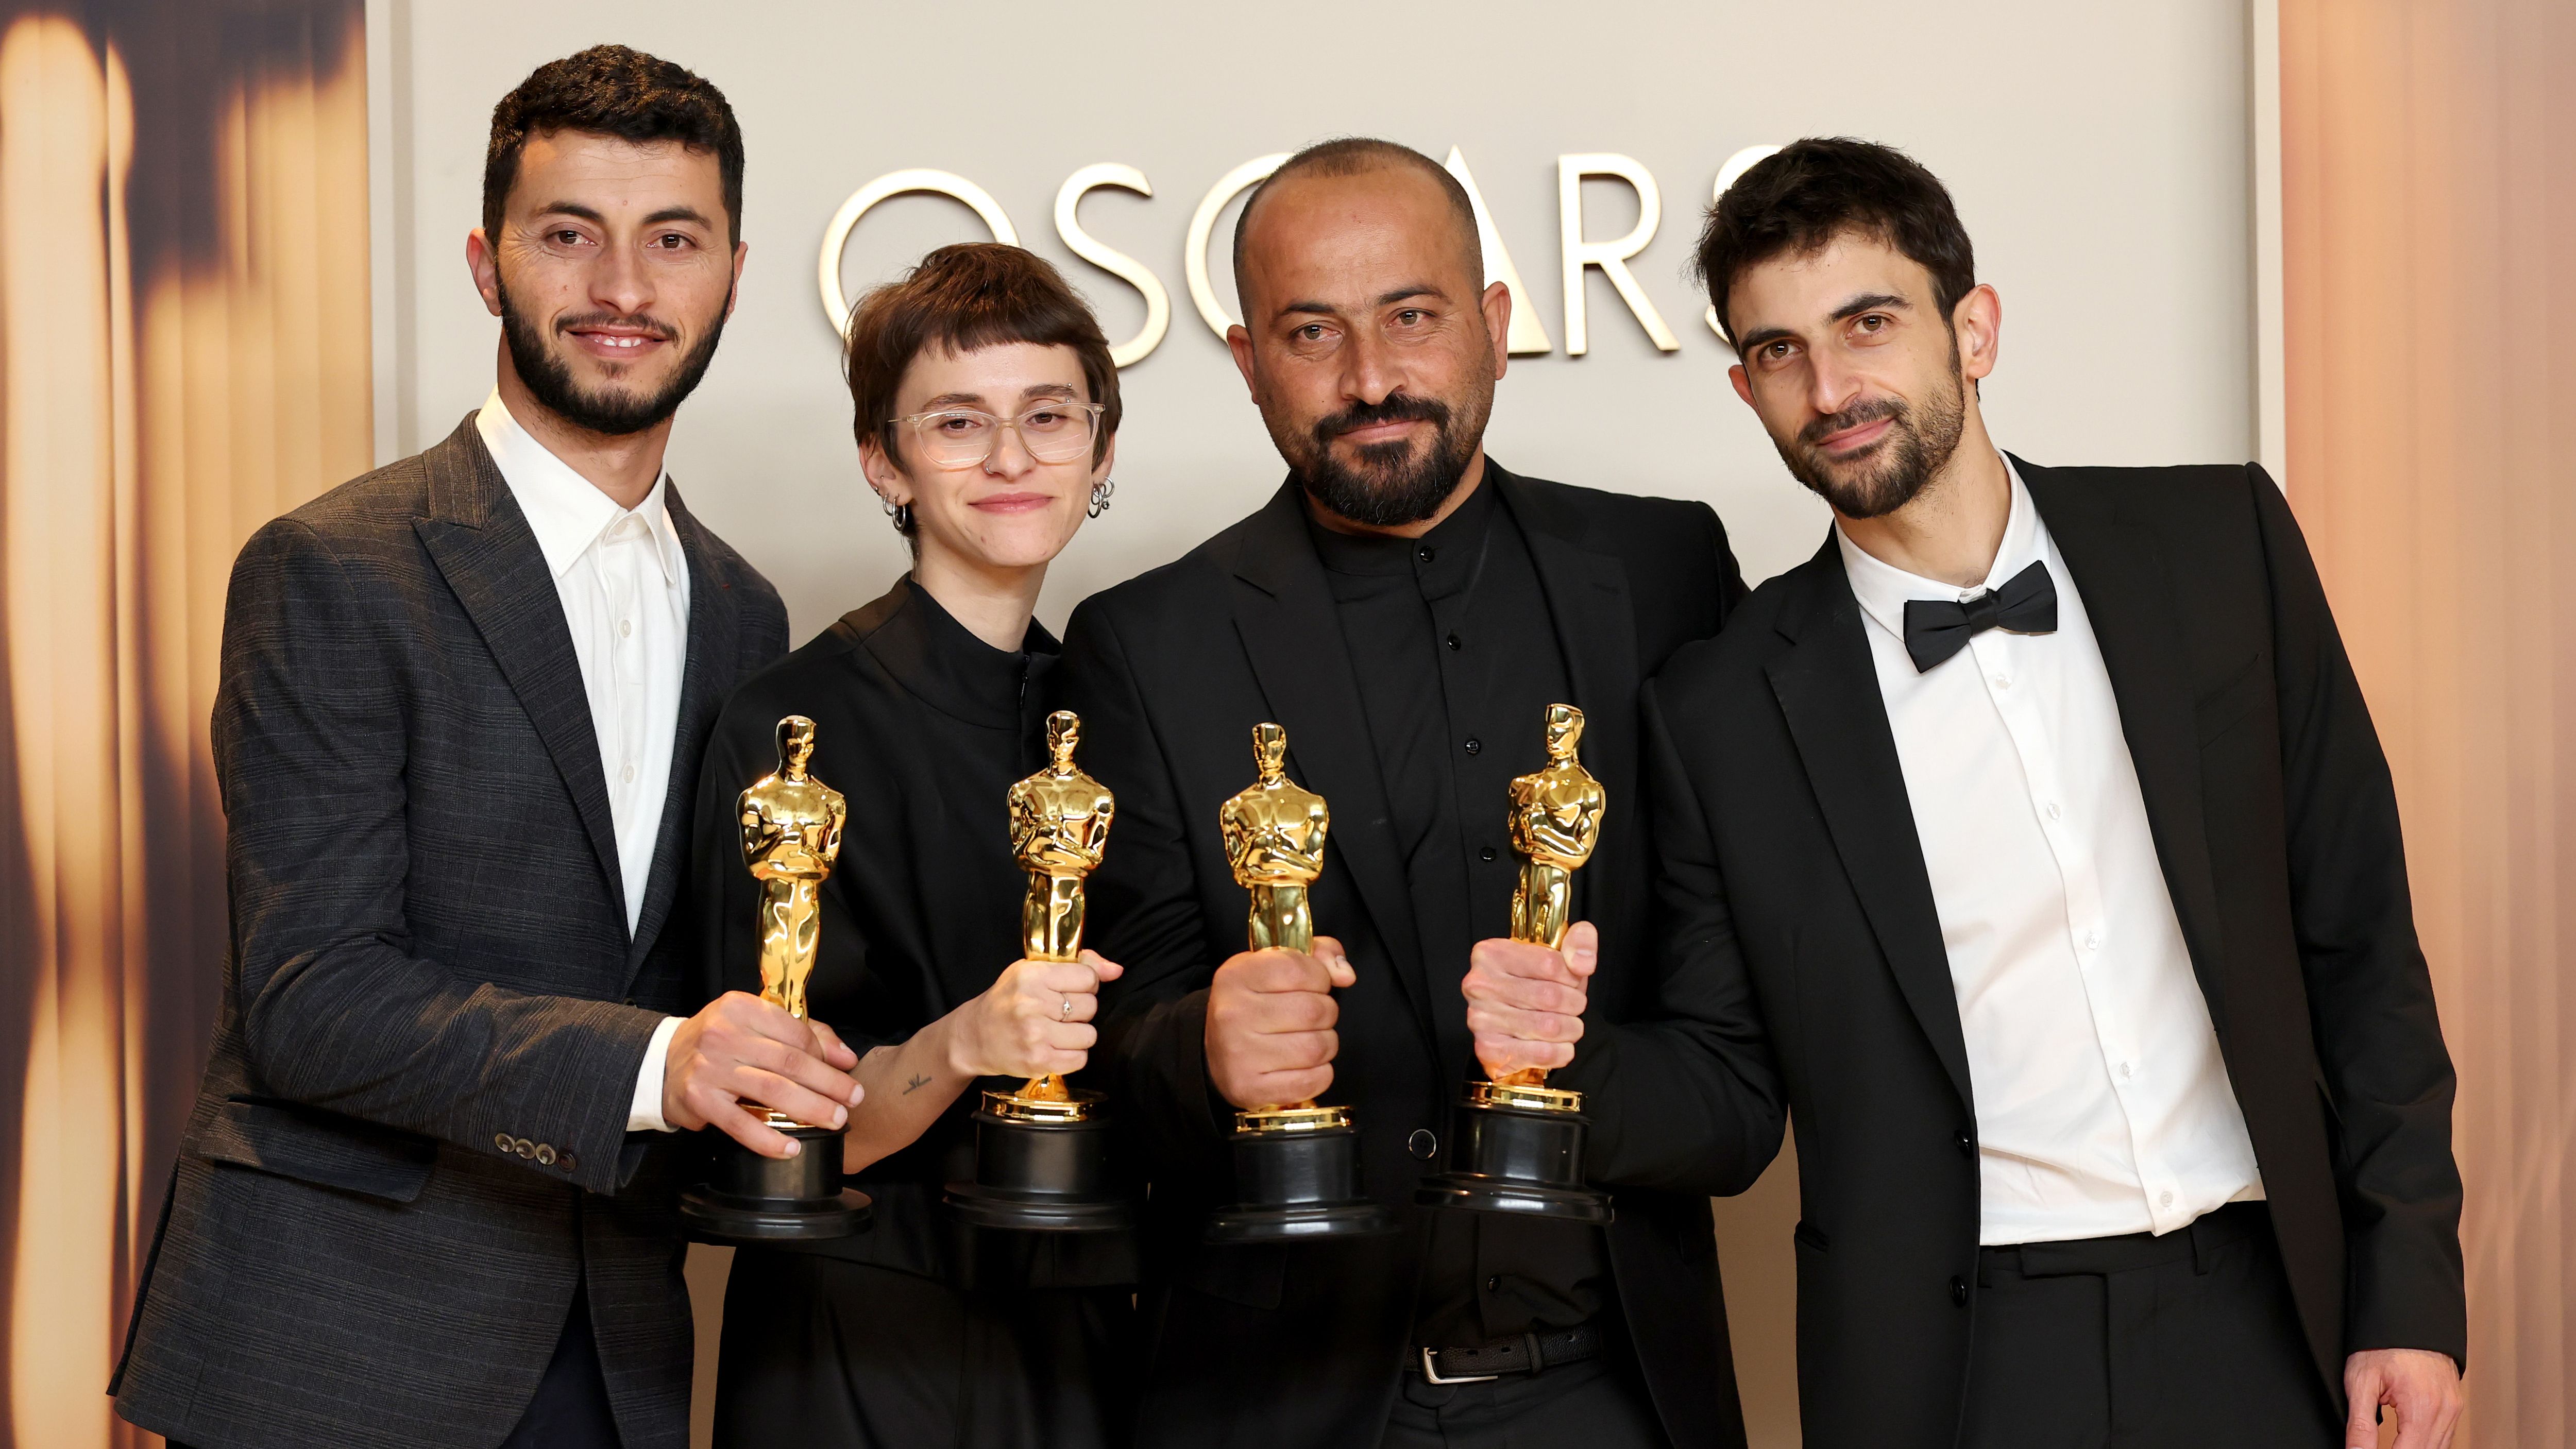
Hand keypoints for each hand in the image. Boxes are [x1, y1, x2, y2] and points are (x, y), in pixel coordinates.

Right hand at [662, 991, 863, 1157]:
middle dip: (828, 1083)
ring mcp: (710, 1067)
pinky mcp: (699, 1099)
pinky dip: (768, 1139)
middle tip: (852, 1099)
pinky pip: (741, 1124)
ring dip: (810, 1109)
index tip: (845, 1071)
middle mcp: (723, 1034)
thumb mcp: (754, 1025)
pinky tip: (791, 1147)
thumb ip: (803, 1034)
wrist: (663, 1063)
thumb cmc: (719, 1043)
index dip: (825, 1054)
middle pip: (790, 1062)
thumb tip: (845, 1057)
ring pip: (772, 1090)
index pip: (795, 1031)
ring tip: (834, 1120)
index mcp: (741, 1008)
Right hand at [948, 950, 1125, 1079]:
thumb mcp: (1034, 971)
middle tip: (1059, 1013)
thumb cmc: (1008, 1001)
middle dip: (1081, 1011)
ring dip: (1078, 1035)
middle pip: (1090, 1007)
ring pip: (1089, 1034)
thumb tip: (1116, 970)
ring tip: (1058, 1031)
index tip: (1070, 990)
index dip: (1085, 985)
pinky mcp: (1039, 1060)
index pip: (1088, 978)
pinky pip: (1080, 1059)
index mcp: (1032, 975)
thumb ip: (1079, 965)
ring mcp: (1035, 1034)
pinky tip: (1055, 1047)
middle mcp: (1032, 1003)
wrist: (974, 1037)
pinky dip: (1073, 1055)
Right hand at [1205, 936, 1354, 1109]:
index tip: (1313, 985)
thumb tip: (1345, 975)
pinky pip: (1311, 1081)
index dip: (1319, 977)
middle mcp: (1233, 1013)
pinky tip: (1303, 1066)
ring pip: (1317, 1047)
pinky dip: (1319, 1074)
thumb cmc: (1254, 1006)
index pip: (1298, 969)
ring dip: (1324, 1044)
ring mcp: (1239, 1054)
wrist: (1214, 1054)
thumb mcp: (1273, 967)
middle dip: (1326, 1013)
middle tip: (1311, 1017)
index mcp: (1236, 976)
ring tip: (1307, 1040)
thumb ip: (1317, 955)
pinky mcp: (1250, 1088)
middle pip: (1315, 1010)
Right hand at [1463, 921, 1596, 1076]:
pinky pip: (1542, 1053)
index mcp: (1492, 953)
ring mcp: (1481, 1019)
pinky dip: (1561, 1052)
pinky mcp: (1489, 1049)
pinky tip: (1559, 1045)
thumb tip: (1582, 962)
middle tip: (1574, 1006)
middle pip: (1551, 996)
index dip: (1573, 977)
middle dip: (1575, 1004)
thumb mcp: (1556, 953)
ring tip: (1569, 1025)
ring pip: (1549, 1026)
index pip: (1550, 963)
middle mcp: (1480, 984)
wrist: (1509, 1026)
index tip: (1573, 982)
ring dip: (1571, 1029)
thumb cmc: (1534, 985)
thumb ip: (1578, 941)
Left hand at [2344, 1348, 2461, 1448]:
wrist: (2407, 1318)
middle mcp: (2445, 1411)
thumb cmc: (2383, 1344)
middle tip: (2374, 1446)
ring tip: (2390, 1444)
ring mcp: (2453, 1409)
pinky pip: (2444, 1437)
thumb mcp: (2361, 1382)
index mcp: (2422, 1406)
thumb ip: (2360, 1424)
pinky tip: (2409, 1443)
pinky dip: (2427, 1444)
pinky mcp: (2454, 1406)